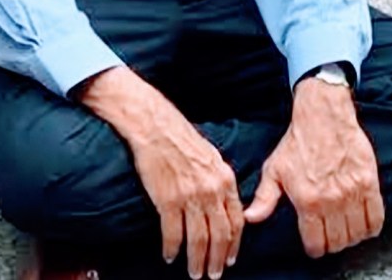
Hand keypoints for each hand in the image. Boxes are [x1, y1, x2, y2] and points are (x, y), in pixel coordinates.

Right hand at [80, 67, 243, 278]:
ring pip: (198, 239)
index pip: (236, 220)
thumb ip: (220, 181)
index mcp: (225, 179)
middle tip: (213, 275)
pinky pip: (173, 233)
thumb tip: (224, 203)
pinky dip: (172, 248)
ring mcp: (190, 196)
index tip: (230, 259)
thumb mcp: (212, 157)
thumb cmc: (182, 138)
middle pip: (220, 235)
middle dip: (217, 259)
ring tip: (195, 273)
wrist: (156, 126)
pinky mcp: (167, 200)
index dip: (234, 244)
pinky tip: (170, 256)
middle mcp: (211, 190)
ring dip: (197, 260)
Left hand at [243, 78, 383, 257]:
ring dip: (351, 237)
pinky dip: (371, 227)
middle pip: (338, 243)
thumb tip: (251, 218)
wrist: (323, 116)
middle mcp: (332, 200)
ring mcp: (353, 192)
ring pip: (357, 234)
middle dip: (332, 244)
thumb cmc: (298, 142)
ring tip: (343, 229)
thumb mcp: (274, 170)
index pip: (316, 244)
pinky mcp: (369, 183)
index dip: (314, 248)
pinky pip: (377, 219)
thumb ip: (264, 199)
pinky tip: (362, 223)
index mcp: (307, 201)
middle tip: (328, 236)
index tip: (314, 244)